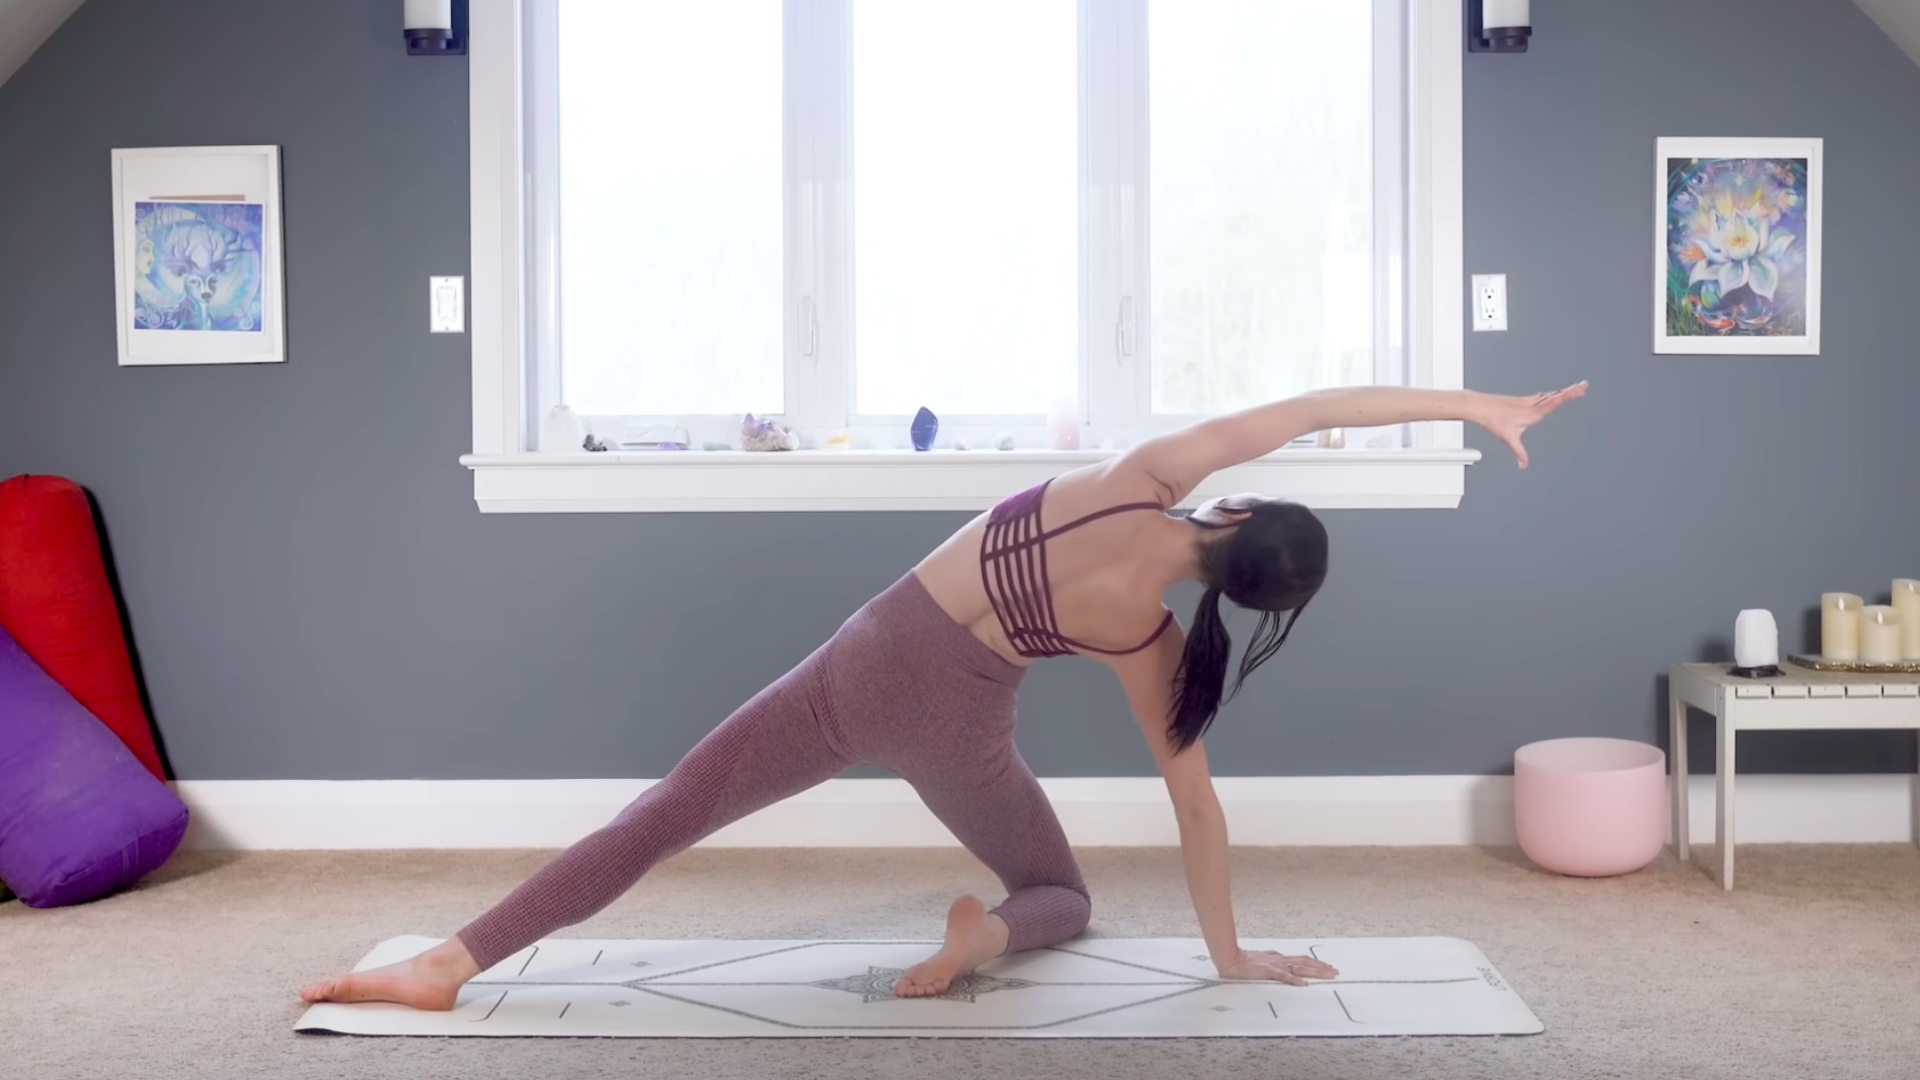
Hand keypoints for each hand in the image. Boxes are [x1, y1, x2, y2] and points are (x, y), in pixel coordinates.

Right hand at [1216, 948, 1338, 986]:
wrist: (1232, 960)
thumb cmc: (1245, 960)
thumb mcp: (1264, 956)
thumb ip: (1274, 957)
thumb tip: (1284, 958)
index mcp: (1280, 958)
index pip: (1303, 959)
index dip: (1316, 963)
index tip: (1328, 967)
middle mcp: (1281, 960)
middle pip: (1306, 963)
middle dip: (1322, 968)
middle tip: (1335, 971)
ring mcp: (1275, 965)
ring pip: (1300, 968)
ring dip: (1314, 972)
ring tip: (1327, 975)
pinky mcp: (1268, 971)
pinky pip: (1284, 976)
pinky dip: (1295, 980)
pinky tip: (1304, 983)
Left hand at [1474, 380, 1587, 468]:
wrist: (1478, 406)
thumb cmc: (1492, 419)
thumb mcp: (1508, 439)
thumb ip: (1519, 453)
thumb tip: (1524, 465)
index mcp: (1532, 412)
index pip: (1554, 401)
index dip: (1568, 394)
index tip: (1580, 387)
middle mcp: (1530, 404)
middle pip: (1555, 395)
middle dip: (1571, 390)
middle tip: (1584, 385)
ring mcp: (1525, 401)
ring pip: (1548, 394)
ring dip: (1561, 391)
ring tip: (1574, 388)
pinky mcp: (1520, 400)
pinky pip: (1539, 396)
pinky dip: (1549, 394)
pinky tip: (1549, 394)